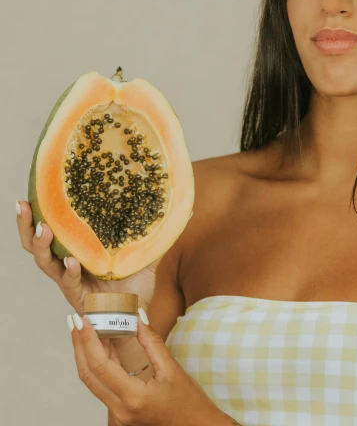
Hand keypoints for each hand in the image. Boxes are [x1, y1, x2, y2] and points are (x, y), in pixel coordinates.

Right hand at [17, 200, 159, 314]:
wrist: (137, 317)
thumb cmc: (135, 287)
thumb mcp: (146, 256)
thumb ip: (156, 237)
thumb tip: (180, 212)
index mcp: (79, 250)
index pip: (53, 229)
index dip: (38, 213)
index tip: (31, 193)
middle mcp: (68, 264)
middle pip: (37, 244)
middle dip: (26, 225)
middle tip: (22, 205)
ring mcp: (71, 281)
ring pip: (45, 262)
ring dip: (41, 245)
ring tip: (43, 228)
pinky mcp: (79, 297)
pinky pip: (69, 283)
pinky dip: (70, 271)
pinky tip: (71, 261)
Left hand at [68, 308, 223, 425]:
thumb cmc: (188, 401)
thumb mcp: (172, 369)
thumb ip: (152, 342)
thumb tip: (138, 316)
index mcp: (133, 397)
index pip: (100, 366)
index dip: (88, 341)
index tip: (82, 320)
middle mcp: (120, 410)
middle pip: (88, 375)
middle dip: (79, 346)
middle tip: (75, 321)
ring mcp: (118, 415)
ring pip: (92, 382)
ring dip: (86, 355)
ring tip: (85, 330)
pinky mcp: (120, 413)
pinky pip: (103, 387)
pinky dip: (99, 366)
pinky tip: (102, 348)